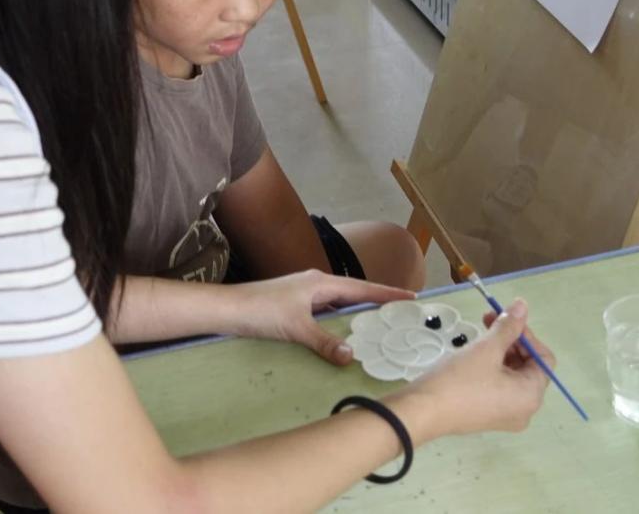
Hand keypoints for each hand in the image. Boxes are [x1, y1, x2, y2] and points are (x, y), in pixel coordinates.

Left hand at [232, 270, 414, 365]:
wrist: (227, 309)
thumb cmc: (261, 311)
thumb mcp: (296, 328)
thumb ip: (324, 342)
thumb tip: (351, 355)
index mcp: (320, 283)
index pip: (362, 288)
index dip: (386, 294)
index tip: (411, 297)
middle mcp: (315, 284)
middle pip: (353, 294)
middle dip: (377, 303)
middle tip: (401, 315)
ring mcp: (304, 294)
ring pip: (339, 304)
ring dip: (357, 314)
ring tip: (379, 326)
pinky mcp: (294, 305)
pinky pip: (326, 312)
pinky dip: (339, 321)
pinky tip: (344, 334)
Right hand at [403, 299, 552, 437]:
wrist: (423, 411)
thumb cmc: (460, 379)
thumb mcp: (486, 348)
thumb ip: (508, 326)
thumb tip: (523, 305)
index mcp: (531, 395)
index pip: (543, 358)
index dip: (526, 334)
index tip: (503, 318)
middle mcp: (525, 410)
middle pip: (528, 366)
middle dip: (511, 340)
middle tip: (487, 319)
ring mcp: (506, 416)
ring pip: (512, 375)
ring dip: (500, 351)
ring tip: (478, 335)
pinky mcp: (488, 416)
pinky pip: (499, 387)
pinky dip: (492, 367)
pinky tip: (473, 355)